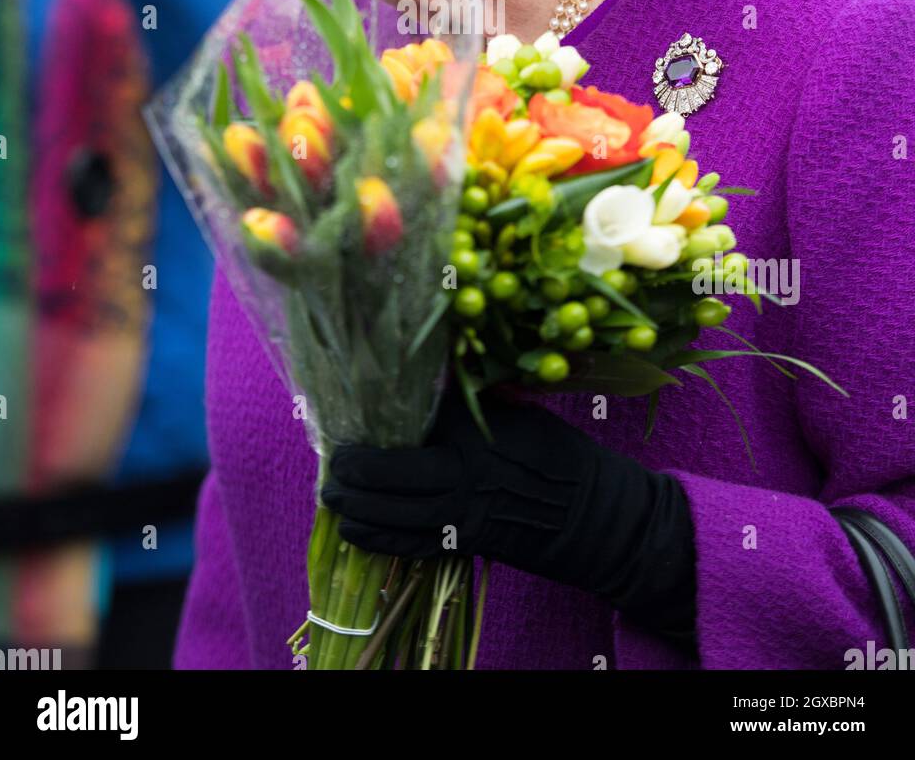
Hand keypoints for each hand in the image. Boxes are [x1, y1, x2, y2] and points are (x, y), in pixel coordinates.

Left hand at [321, 383, 696, 637]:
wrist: (588, 512)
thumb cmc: (553, 453)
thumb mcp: (516, 411)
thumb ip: (469, 399)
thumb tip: (424, 374)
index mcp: (476, 433)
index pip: (415, 422)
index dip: (378, 420)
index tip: (353, 411)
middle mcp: (464, 476)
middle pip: (393, 476)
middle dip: (355, 472)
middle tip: (332, 462)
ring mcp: (462, 515)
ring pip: (394, 516)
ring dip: (357, 508)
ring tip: (332, 497)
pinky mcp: (464, 542)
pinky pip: (410, 546)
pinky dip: (378, 540)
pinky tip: (355, 530)